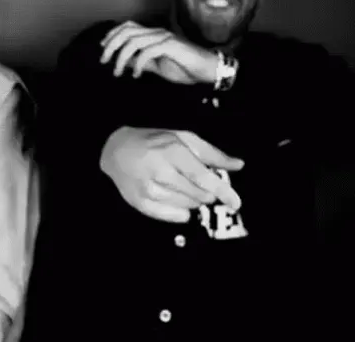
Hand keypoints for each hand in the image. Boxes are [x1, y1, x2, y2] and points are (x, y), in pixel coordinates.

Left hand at [99, 21, 218, 84]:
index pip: (128, 27)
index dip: (112, 35)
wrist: (207, 70)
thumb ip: (142, 62)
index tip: (103, 49)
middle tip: (104, 61)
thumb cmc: (185, 68)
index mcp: (154, 35)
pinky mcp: (171, 46)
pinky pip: (148, 51)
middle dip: (111, 45)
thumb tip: (125, 62)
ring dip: (122, 57)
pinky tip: (137, 74)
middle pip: (126, 31)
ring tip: (119, 72)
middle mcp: (157, 32)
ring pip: (134, 41)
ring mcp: (164, 38)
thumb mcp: (158, 66)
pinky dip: (139, 63)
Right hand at [99, 127, 244, 222]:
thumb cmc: (155, 141)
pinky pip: (172, 217)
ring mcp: (150, 190)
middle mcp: (161, 173)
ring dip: (194, 199)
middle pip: (199, 195)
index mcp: (174, 152)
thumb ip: (213, 154)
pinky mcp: (141, 204)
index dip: (223, 191)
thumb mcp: (185, 138)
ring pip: (188, 207)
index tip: (236, 202)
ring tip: (183, 184)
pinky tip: (177, 198)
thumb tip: (238, 165)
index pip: (204, 178)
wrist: (116, 150)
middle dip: (207, 192)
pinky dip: (181, 211)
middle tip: (200, 181)